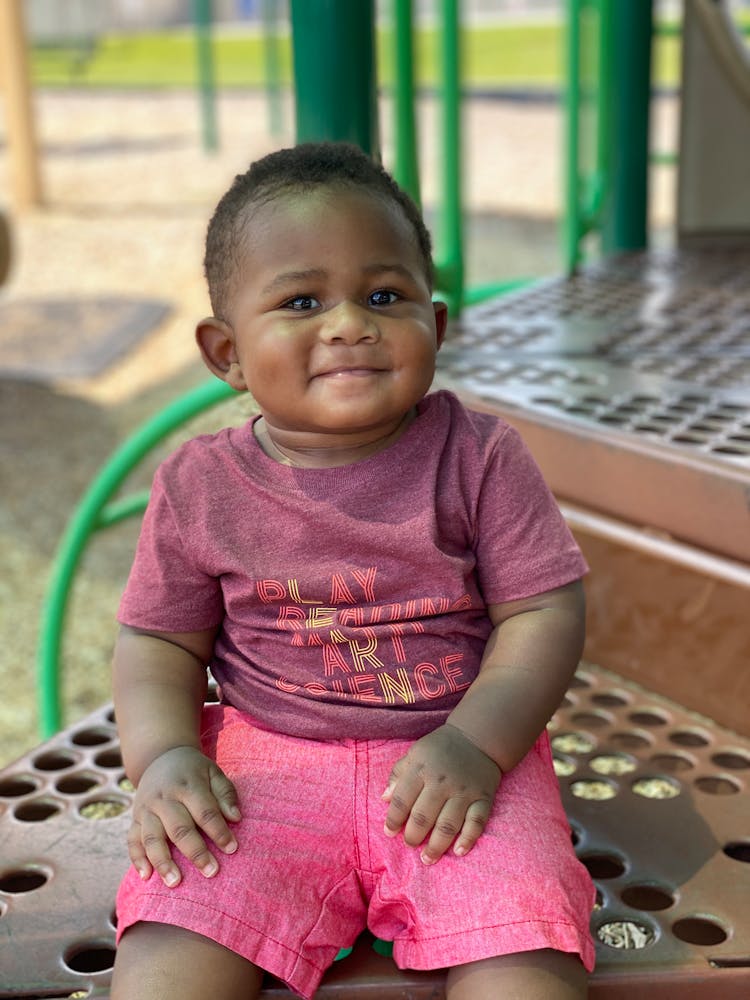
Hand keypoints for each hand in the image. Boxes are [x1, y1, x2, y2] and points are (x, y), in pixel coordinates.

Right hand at [127, 746, 240, 886]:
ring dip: (163, 861)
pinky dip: (137, 859)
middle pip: (179, 828)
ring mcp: (146, 809)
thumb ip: (226, 793)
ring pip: (152, 838)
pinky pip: (132, 840)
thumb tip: (236, 818)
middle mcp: (164, 798)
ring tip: (175, 882)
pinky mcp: (135, 819)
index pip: (205, 811)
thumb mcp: (213, 772)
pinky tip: (146, 876)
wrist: (160, 757)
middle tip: (211, 872)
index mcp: (188, 786)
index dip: (219, 831)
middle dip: (195, 852)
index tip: (232, 848)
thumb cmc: (194, 771)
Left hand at [382, 724, 500, 864]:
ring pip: (447, 825)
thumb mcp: (415, 753)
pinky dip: (468, 839)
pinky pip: (476, 823)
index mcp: (421, 768)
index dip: (393, 820)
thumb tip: (383, 799)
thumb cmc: (440, 748)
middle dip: (413, 837)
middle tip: (410, 844)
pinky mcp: (483, 798)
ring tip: (427, 858)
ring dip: (436, 846)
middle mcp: (441, 781)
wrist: (477, 737)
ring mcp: (464, 791)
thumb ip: (398, 774)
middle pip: (422, 817)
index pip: (401, 800)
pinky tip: (458, 851)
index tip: (390, 832)